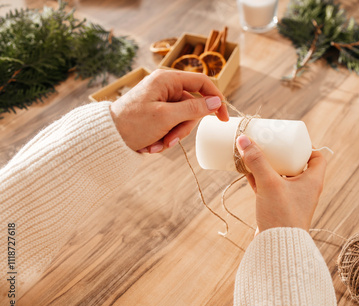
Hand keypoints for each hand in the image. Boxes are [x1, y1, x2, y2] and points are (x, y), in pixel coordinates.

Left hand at [110, 69, 228, 152]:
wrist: (107, 138)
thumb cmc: (132, 123)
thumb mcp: (166, 117)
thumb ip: (193, 108)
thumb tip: (216, 101)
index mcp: (167, 79)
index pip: (202, 82)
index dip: (216, 98)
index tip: (223, 117)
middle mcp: (165, 87)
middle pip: (192, 106)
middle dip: (183, 127)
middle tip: (170, 140)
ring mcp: (161, 100)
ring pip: (183, 119)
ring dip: (173, 136)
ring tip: (157, 145)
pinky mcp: (157, 113)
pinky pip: (172, 125)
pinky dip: (165, 137)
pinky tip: (151, 144)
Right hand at [236, 135, 325, 233]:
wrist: (278, 249)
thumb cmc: (282, 216)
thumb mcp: (269, 183)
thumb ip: (256, 161)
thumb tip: (243, 138)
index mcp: (312, 181)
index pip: (318, 157)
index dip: (307, 146)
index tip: (290, 140)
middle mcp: (305, 190)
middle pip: (296, 164)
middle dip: (281, 154)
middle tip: (269, 144)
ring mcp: (291, 200)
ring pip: (281, 176)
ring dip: (268, 166)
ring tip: (254, 154)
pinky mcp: (278, 209)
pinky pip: (270, 188)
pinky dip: (261, 179)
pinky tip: (247, 172)